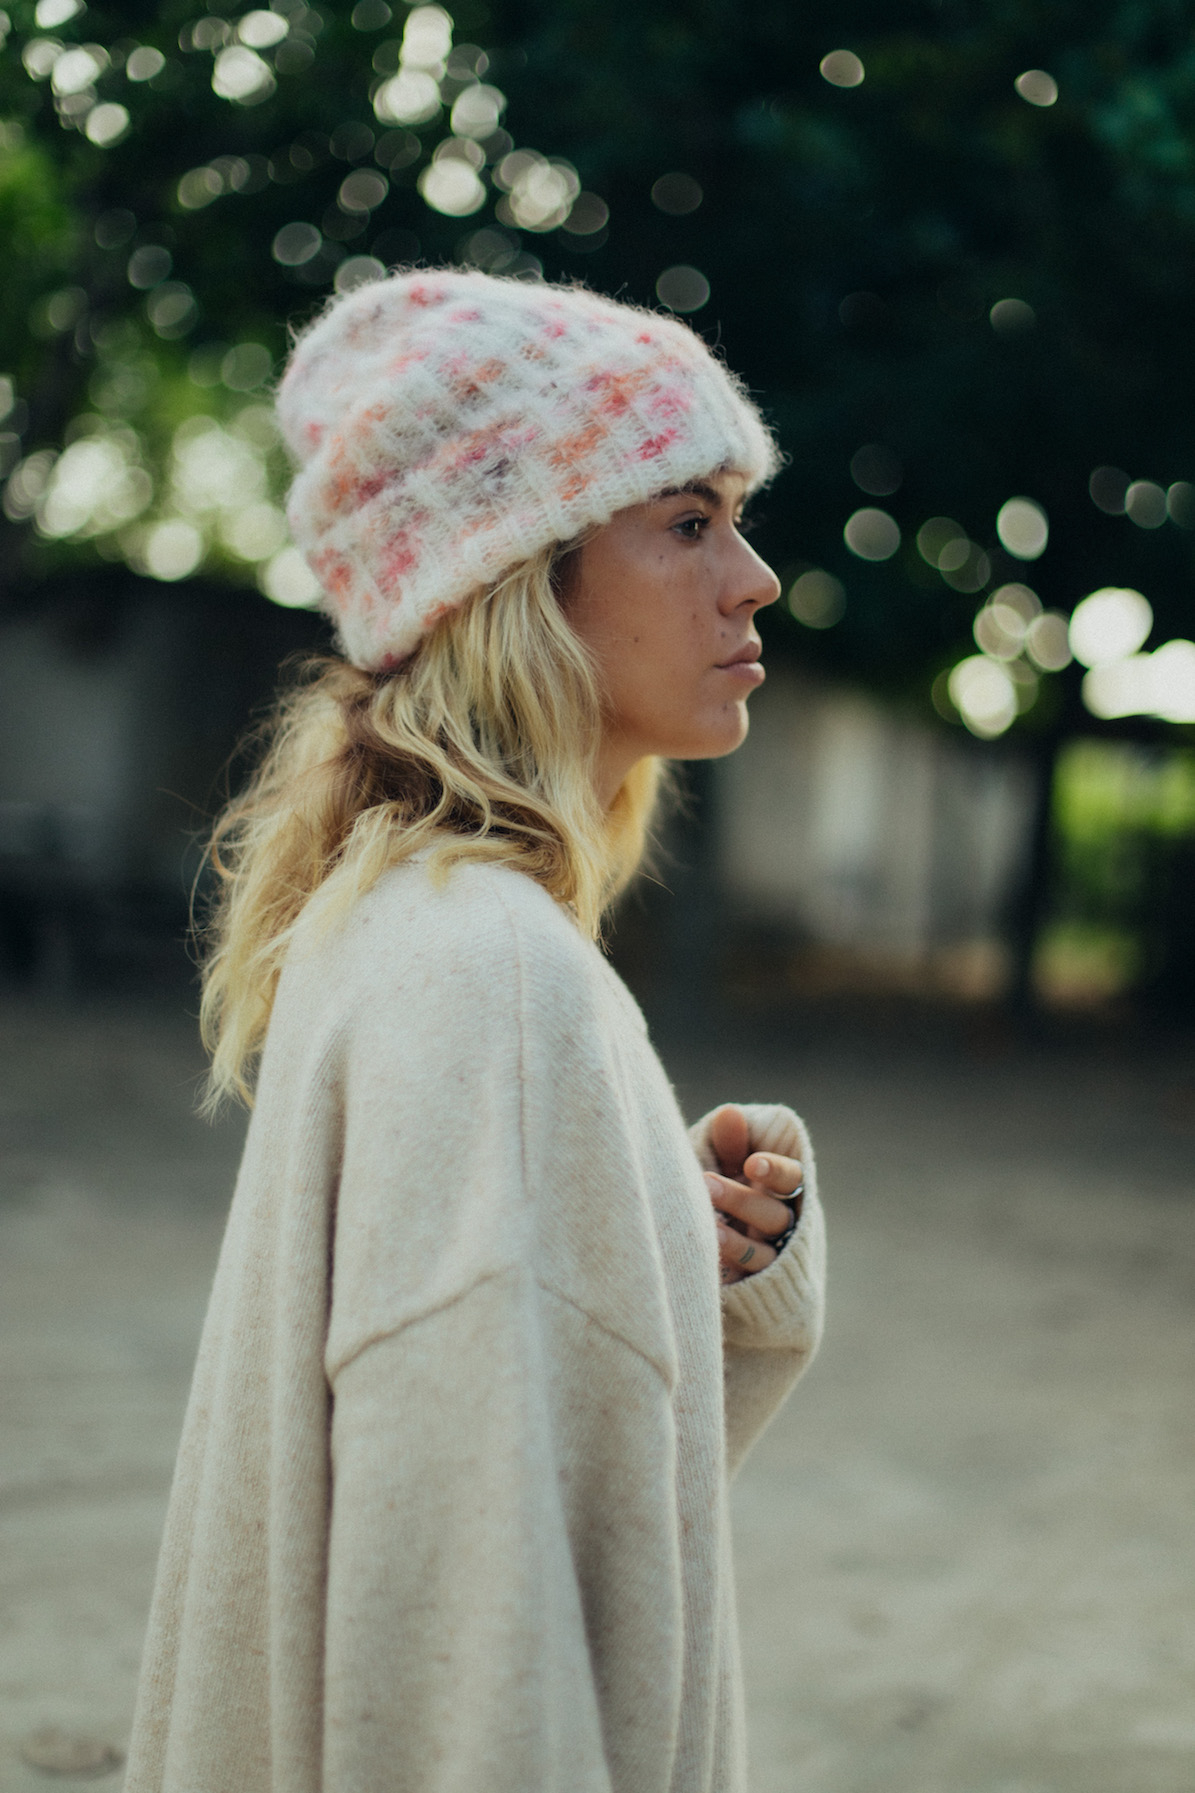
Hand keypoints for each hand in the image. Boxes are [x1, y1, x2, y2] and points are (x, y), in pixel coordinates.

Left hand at [705, 1104, 803, 1284]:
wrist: (712, 1246)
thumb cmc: (724, 1189)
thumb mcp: (726, 1165)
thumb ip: (730, 1143)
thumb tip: (729, 1113)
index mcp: (781, 1189)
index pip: (793, 1179)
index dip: (777, 1171)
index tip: (753, 1164)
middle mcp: (782, 1224)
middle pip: (774, 1216)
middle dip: (741, 1200)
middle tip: (706, 1184)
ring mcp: (769, 1258)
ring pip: (762, 1254)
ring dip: (735, 1241)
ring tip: (708, 1226)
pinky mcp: (750, 1285)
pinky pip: (744, 1282)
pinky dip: (727, 1270)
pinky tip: (705, 1255)